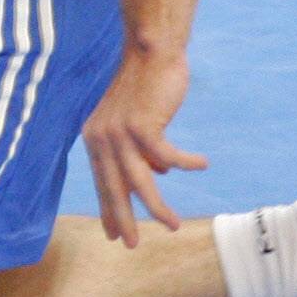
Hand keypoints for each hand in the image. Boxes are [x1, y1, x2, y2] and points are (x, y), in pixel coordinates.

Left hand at [81, 46, 209, 245]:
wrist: (151, 51)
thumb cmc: (149, 87)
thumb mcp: (139, 122)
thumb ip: (142, 149)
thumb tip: (158, 175)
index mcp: (95, 138)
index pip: (102, 182)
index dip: (109, 208)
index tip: (114, 235)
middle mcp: (101, 138)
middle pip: (114, 188)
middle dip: (123, 219)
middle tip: (132, 245)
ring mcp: (119, 132)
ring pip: (139, 182)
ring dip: (157, 207)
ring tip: (174, 225)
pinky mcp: (141, 125)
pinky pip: (168, 157)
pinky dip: (185, 163)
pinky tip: (201, 164)